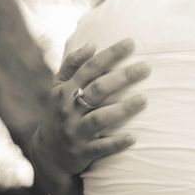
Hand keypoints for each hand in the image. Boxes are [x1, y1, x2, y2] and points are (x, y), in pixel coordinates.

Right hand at [31, 38, 149, 180]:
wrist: (47, 152)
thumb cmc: (60, 111)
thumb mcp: (59, 88)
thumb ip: (73, 65)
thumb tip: (91, 43)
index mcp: (64, 91)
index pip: (89, 68)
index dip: (110, 54)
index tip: (132, 42)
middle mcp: (68, 110)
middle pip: (97, 90)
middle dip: (122, 77)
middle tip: (146, 67)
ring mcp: (74, 131)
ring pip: (99, 119)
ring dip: (122, 109)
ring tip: (144, 99)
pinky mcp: (82, 152)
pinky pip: (100, 147)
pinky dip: (116, 143)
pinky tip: (133, 137)